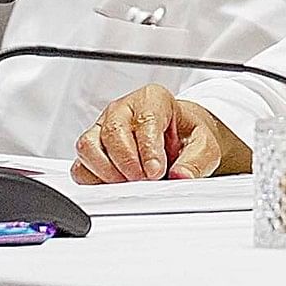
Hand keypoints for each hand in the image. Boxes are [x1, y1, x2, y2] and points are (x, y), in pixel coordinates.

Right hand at [74, 83, 239, 182]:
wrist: (178, 138)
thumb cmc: (187, 136)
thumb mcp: (205, 145)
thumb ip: (196, 160)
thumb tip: (181, 175)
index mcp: (152, 99)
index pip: (144, 120)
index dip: (148, 149)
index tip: (156, 171)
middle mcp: (123, 110)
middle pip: (112, 131)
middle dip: (127, 162)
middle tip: (145, 180)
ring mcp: (102, 128)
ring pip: (88, 146)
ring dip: (107, 171)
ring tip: (130, 183)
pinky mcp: (92, 150)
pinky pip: (80, 166)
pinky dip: (94, 180)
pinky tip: (115, 186)